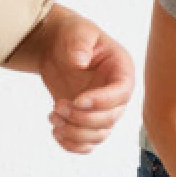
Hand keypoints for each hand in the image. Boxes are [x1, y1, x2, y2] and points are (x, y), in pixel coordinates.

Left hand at [39, 9, 134, 152]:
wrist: (57, 46)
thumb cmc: (71, 34)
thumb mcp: (77, 31)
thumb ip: (80, 43)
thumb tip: (80, 61)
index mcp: (121, 70)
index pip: (122, 93)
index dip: (102, 101)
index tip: (76, 100)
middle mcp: (116, 94)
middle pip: (110, 119)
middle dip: (82, 118)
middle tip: (58, 105)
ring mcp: (103, 109)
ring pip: (99, 135)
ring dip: (75, 133)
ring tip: (53, 116)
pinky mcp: (88, 120)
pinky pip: (87, 143)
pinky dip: (72, 145)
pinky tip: (56, 132)